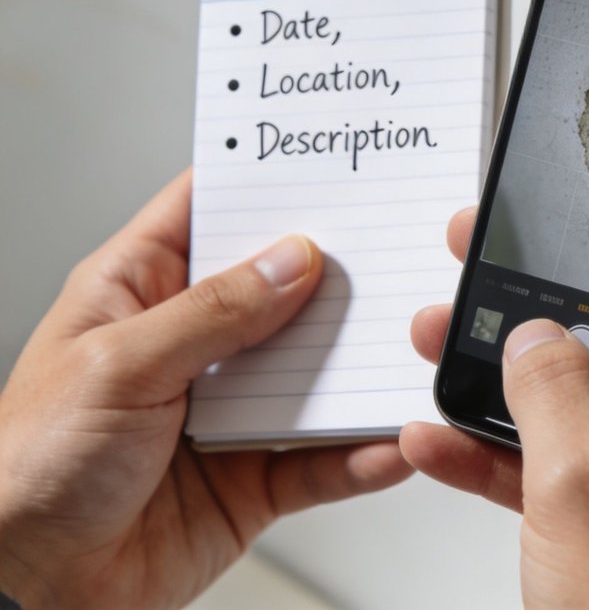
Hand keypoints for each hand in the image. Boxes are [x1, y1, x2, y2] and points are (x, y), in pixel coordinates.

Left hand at [0, 170, 412, 608]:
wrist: (22, 589)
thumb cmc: (25, 468)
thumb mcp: (118, 366)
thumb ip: (215, 313)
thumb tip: (293, 260)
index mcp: (138, 293)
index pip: (210, 214)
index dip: (266, 186)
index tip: (332, 165)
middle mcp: (188, 347)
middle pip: (283, 293)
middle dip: (340, 280)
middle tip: (394, 259)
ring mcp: (226, 414)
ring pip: (316, 377)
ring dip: (361, 371)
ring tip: (406, 354)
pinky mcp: (252, 481)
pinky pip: (322, 463)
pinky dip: (360, 456)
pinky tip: (387, 444)